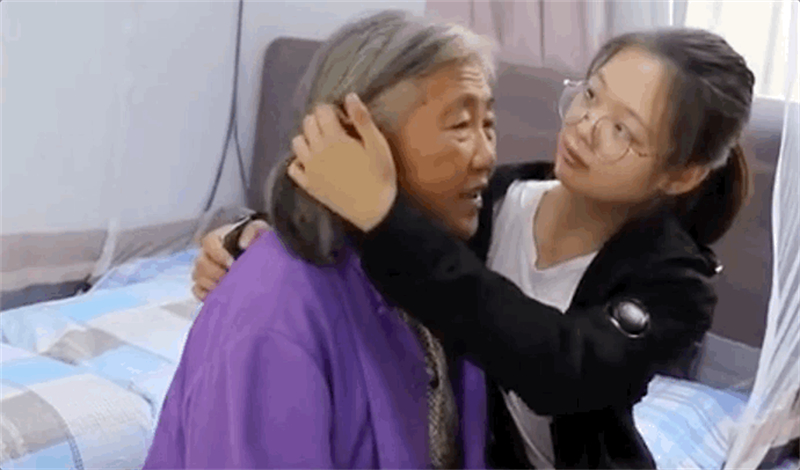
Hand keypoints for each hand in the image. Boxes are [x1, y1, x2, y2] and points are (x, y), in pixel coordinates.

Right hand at [191, 220, 270, 299]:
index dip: (218, 254)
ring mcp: (204, 268)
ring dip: (210, 283)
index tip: (232, 263)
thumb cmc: (255, 240)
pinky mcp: (204, 282)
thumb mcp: (259, 230)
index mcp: (217, 238)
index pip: (209, 242)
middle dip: (215, 272)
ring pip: (197, 276)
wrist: (258, 255)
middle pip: (201, 262)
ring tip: (225, 288)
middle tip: (230, 278)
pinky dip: (204, 294)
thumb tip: (243, 244)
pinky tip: (217, 295)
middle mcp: (206, 253)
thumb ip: (253, 231)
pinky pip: (197, 289)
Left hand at [287, 93, 396, 231]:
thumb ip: (363, 120)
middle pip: (308, 123)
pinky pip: (293, 168)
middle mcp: (317, 151)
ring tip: (323, 145)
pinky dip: (299, 162)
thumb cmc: (380, 176)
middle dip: (320, 121)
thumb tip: (350, 96)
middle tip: (337, 131)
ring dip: (308, 138)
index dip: (333, 110)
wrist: (374, 212)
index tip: (345, 120)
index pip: (322, 110)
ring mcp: (310, 169)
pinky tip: (312, 163)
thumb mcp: (378, 145)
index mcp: (335, 138)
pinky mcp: (308, 185)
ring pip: (297, 142)